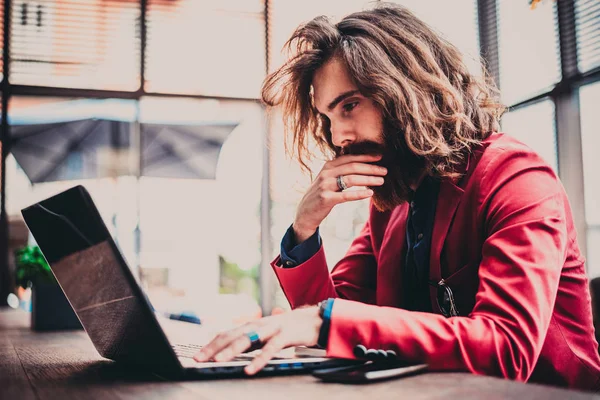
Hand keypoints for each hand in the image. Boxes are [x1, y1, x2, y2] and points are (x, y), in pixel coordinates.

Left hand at [193, 306, 321, 374]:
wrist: (314, 319)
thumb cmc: (288, 329)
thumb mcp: (266, 334)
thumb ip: (251, 341)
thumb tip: (231, 351)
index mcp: (253, 326)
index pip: (227, 334)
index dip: (211, 344)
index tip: (197, 356)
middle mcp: (259, 325)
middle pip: (232, 335)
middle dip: (214, 347)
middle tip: (199, 359)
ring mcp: (272, 328)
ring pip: (248, 339)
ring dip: (231, 350)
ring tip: (218, 361)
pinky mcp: (286, 335)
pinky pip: (270, 348)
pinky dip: (259, 359)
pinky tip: (250, 369)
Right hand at [293, 154, 387, 241]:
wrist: (305, 213)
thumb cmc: (320, 195)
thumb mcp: (327, 179)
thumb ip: (339, 171)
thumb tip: (361, 164)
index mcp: (327, 166)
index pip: (349, 158)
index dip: (365, 157)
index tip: (379, 156)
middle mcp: (326, 174)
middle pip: (352, 167)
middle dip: (371, 168)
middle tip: (385, 170)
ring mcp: (325, 186)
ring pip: (351, 179)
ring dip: (368, 180)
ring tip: (381, 181)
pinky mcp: (326, 199)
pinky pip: (346, 195)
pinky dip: (359, 194)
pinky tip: (370, 194)